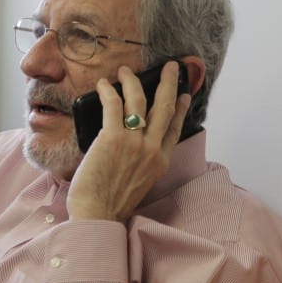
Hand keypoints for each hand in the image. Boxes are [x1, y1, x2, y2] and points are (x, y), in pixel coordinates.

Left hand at [68, 61, 190, 221]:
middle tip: (171, 67)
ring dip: (134, 80)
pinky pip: (114, 105)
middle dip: (170, 83)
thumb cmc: (110, 205)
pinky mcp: (112, 137)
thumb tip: (129, 148)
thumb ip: (141, 164)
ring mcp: (134, 142)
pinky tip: (104, 84)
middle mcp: (152, 149)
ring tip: (126, 70)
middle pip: (165, 107)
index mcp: (160, 162)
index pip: (175, 129)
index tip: (184, 96)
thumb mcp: (139, 184)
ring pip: (140, 100)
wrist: (97, 216)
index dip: (181, 109)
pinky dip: (109, 91)